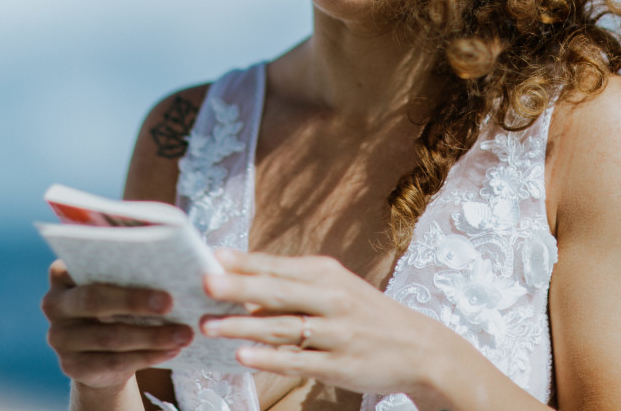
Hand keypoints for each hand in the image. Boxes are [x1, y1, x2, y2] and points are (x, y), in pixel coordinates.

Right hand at [41, 260, 194, 388]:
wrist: (99, 355)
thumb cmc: (116, 306)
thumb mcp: (117, 285)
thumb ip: (129, 271)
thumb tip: (173, 265)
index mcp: (63, 274)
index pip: (84, 263)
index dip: (116, 263)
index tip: (153, 265)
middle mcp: (54, 304)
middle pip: (94, 300)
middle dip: (134, 301)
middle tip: (170, 302)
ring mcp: (59, 338)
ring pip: (109, 336)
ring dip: (151, 336)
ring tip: (183, 333)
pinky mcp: (71, 367)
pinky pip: (113, 363)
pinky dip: (147, 356)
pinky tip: (171, 351)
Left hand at [199, 249, 448, 397]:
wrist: (417, 347)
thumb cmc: (364, 313)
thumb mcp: (335, 288)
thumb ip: (292, 285)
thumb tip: (242, 285)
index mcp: (326, 274)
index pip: (277, 266)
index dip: (244, 261)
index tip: (211, 256)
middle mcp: (331, 299)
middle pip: (277, 292)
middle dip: (238, 287)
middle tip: (203, 284)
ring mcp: (336, 333)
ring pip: (283, 327)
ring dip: (244, 325)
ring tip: (210, 325)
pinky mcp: (339, 365)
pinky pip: (298, 361)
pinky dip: (270, 359)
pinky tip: (244, 357)